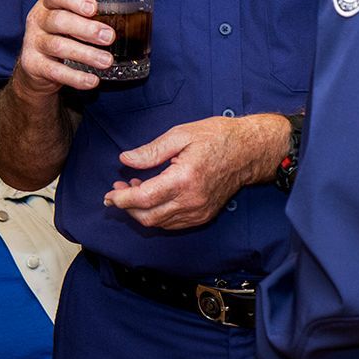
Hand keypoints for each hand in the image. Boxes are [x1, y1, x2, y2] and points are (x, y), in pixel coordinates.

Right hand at [11, 0, 116, 100]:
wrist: (35, 67)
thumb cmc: (61, 36)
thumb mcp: (69, 21)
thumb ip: (87, 17)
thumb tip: (126, 21)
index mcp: (48, 4)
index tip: (94, 8)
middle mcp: (38, 20)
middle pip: (59, 20)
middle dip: (86, 29)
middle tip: (109, 37)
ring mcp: (33, 43)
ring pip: (59, 46)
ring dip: (86, 54)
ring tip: (107, 61)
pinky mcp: (32, 65)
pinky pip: (55, 71)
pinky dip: (76, 77)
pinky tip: (92, 80)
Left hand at [103, 114, 287, 230]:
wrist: (249, 151)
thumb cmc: (218, 137)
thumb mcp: (181, 134)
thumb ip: (151, 151)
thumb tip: (126, 159)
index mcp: (184, 179)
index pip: (144, 199)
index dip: (122, 199)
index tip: (109, 194)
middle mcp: (191, 201)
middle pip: (148, 217)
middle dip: (126, 207)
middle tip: (116, 191)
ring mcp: (199, 211)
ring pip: (159, 223)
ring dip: (140, 211)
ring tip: (132, 190)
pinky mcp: (203, 215)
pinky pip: (173, 223)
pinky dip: (157, 215)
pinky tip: (152, 198)